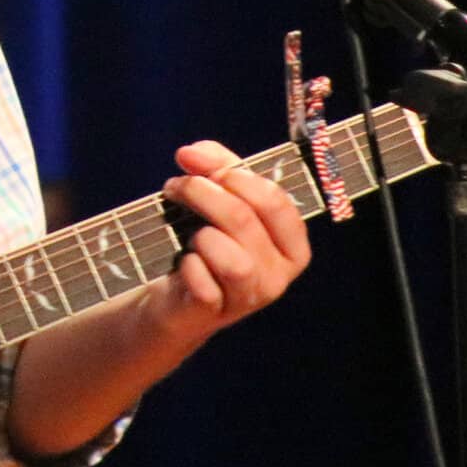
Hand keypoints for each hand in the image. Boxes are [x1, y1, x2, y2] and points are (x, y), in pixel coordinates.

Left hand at [148, 139, 311, 342]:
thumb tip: (192, 153)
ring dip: (200, 234)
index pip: (276, 201)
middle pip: (244, 219)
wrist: (175, 299)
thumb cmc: (206, 243)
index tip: (210, 171)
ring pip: (231, 258)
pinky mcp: (216, 312)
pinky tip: (185, 264)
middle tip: (177, 186)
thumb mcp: (220, 198)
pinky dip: (188, 265)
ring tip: (188, 233)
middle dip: (203, 193)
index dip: (238, 177)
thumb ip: (216, 166)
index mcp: (291, 245)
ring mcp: (249, 298)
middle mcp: (278, 275)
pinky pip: (202, 282)